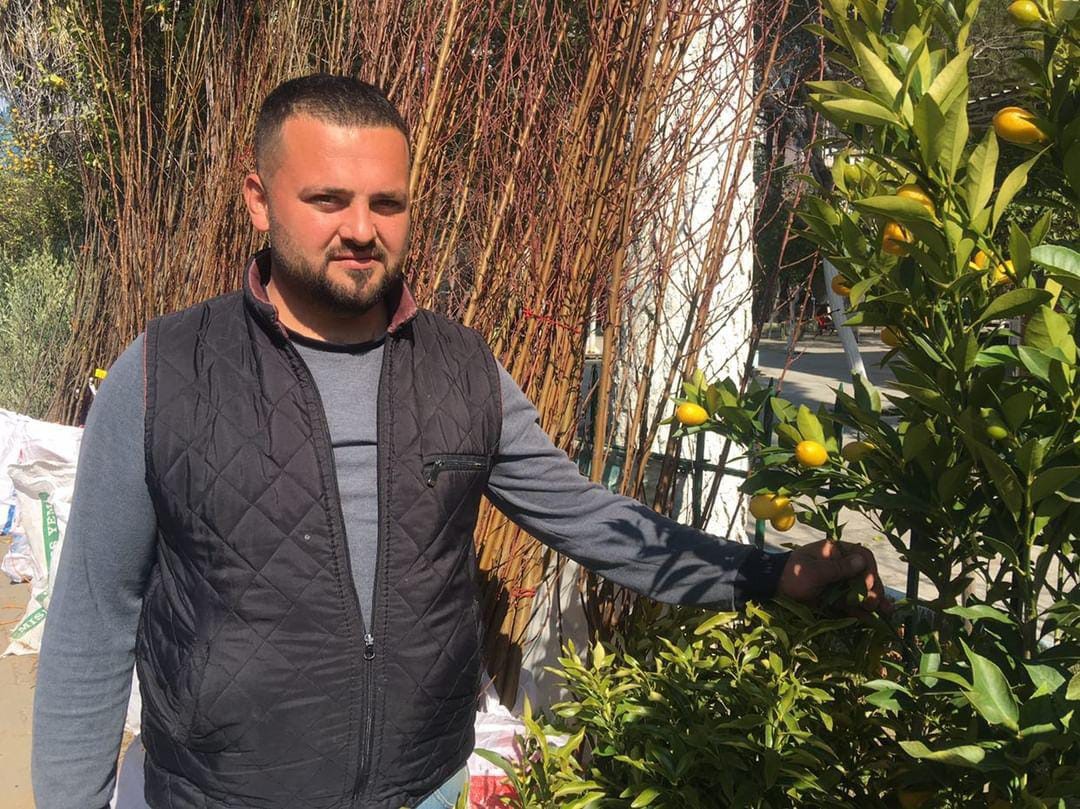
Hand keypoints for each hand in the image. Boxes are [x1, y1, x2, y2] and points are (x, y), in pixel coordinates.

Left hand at [777, 539, 892, 614]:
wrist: (773, 588)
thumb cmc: (792, 573)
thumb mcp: (814, 571)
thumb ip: (838, 568)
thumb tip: (862, 561)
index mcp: (836, 551)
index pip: (862, 556)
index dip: (869, 570)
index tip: (868, 583)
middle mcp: (841, 564)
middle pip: (865, 575)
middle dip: (873, 589)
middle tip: (875, 604)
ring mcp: (839, 581)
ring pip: (861, 590)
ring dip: (874, 601)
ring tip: (885, 612)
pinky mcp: (835, 596)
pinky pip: (852, 602)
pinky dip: (861, 610)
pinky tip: (872, 618)